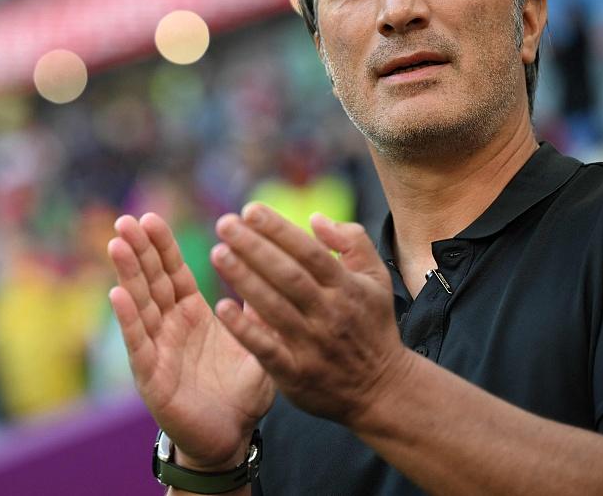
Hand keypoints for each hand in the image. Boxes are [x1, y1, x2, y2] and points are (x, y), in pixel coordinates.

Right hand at [107, 213, 274, 468]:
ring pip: (139, 304)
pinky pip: (139, 343)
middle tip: (126, 220)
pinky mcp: (151, 376)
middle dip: (139, 250)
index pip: (174, 272)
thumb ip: (259, 312)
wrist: (230, 437)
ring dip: (128, 274)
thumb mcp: (258, 345)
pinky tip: (118, 294)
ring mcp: (157, 349)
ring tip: (117, 244)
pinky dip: (128, 319)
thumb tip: (273, 271)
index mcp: (192, 314)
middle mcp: (169, 326)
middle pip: (151, 281)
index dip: (161, 246)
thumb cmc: (242, 393)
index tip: (150, 218)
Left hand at [210, 204, 413, 428]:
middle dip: (254, 247)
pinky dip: (244, 329)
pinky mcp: (296, 374)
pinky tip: (221, 307)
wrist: (384, 391)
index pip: (309, 252)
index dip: (279, 229)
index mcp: (346, 287)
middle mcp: (329, 313)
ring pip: (274, 307)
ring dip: (244, 279)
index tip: (250, 209)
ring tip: (218, 253)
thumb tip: (315, 217)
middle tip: (224, 224)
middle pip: (288, 275)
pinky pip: (267, 349)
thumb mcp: (376, 280)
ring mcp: (312, 344)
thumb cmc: (372, 327)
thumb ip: (352, 241)